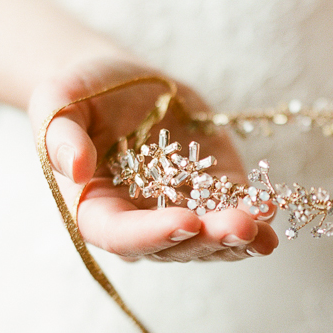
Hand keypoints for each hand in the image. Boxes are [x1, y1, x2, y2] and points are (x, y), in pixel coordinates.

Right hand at [28, 57, 279, 261]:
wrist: (122, 85)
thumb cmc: (83, 94)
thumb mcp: (59, 101)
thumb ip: (58, 134)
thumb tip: (73, 169)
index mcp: (96, 211)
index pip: (121, 236)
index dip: (153, 234)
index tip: (186, 221)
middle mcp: (140, 224)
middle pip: (174, 247)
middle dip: (208, 240)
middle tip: (240, 227)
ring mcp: (180, 214)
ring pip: (209, 241)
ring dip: (238, 239)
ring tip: (264, 228)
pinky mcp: (213, 197)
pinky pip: (234, 215)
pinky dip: (256, 218)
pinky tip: (274, 210)